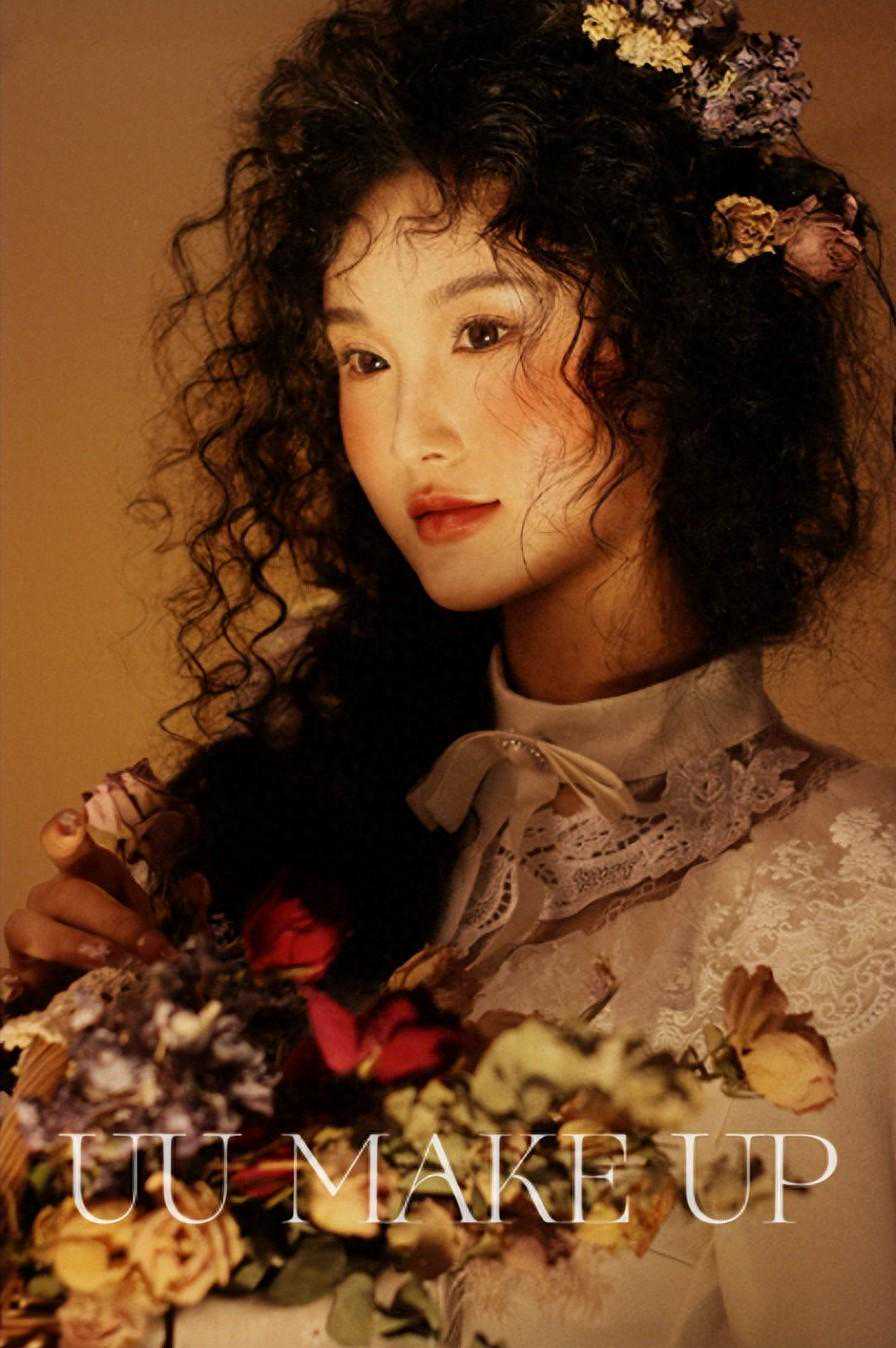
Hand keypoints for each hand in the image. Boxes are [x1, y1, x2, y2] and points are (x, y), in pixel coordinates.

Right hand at [3, 806, 176, 1000]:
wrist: (102, 987)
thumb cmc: (128, 942)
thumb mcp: (157, 922)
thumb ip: (183, 907)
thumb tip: (199, 885)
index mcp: (86, 873)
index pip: (68, 845)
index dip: (66, 834)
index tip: (73, 823)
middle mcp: (51, 897)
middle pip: (68, 895)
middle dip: (111, 920)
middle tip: (146, 946)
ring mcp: (29, 932)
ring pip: (30, 927)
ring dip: (70, 944)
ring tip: (106, 960)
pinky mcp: (18, 972)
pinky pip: (9, 976)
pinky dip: (15, 984)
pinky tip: (26, 989)